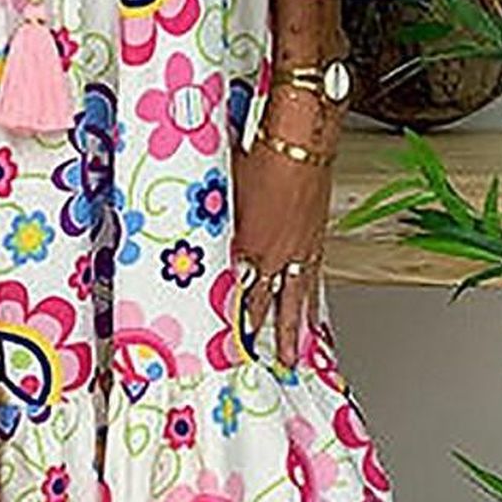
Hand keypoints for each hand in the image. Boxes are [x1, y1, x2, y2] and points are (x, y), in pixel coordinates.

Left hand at [230, 103, 334, 368]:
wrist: (300, 140)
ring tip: (288, 356)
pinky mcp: (315, 242)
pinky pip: (313, 282)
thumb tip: (186, 226)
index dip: (225, 315)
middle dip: (255, 331)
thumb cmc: (258, 157)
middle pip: (262, 301)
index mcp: (247, 243)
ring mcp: (298, 251)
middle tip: (250, 360)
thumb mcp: (221, 190)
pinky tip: (311, 320)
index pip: (233, 289)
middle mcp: (274, 254)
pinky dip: (311, 305)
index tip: (219, 340)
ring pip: (292, 300)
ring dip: (289, 331)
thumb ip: (207, 218)